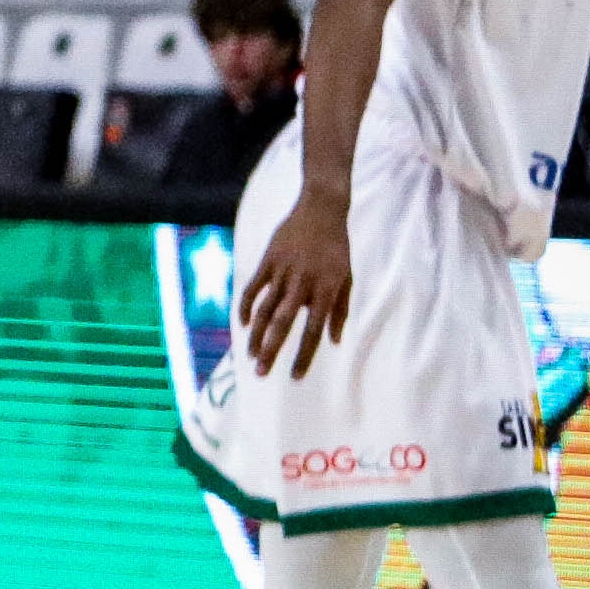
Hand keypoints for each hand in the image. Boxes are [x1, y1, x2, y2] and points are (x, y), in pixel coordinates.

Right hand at [235, 184, 356, 378]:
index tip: (295, 377)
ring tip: (249, 353)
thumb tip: (334, 340)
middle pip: (283, 324)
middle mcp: (301, 285)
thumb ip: (339, 311)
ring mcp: (282, 272)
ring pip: (265, 309)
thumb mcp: (346, 279)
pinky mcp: (268, 260)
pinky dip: (247, 305)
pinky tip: (243, 322)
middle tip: (260, 372)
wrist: (321, 211)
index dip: (303, 356)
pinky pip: (253, 287)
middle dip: (271, 350)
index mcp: (324, 292)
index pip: (312, 332)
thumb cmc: (337, 248)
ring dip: (256, 333)